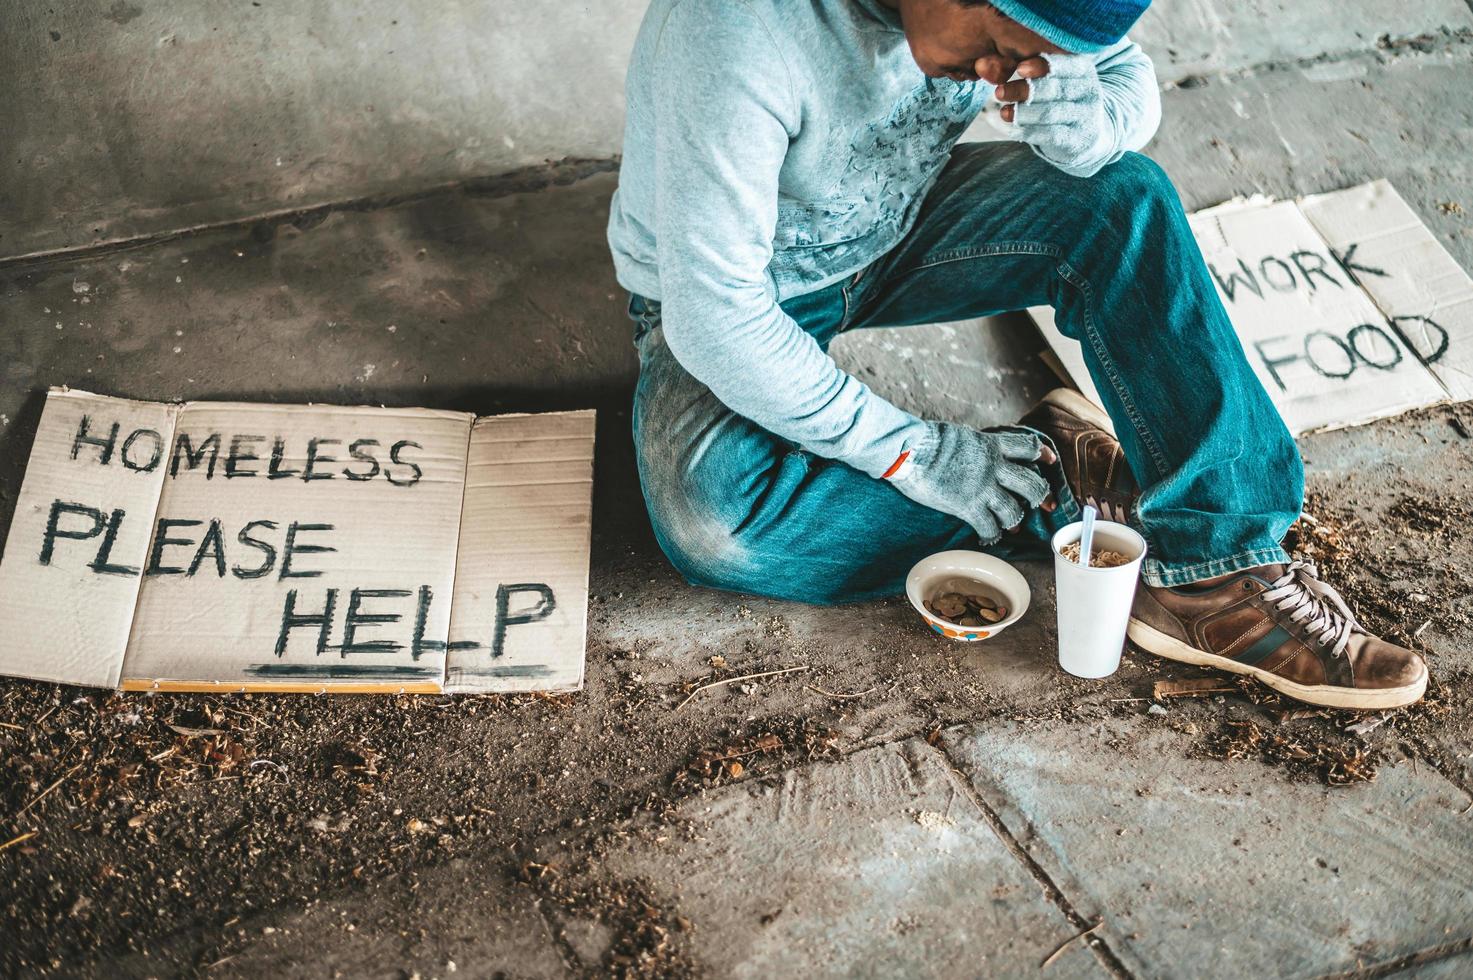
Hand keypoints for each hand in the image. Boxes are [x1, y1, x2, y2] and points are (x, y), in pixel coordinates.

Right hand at [887, 421, 1056, 543]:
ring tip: (1012, 526)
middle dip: (1043, 496)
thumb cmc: (927, 439)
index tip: (1049, 460)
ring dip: (1015, 520)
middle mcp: (993, 467)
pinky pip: (989, 526)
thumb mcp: (962, 435)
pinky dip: (991, 535)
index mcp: (992, 445)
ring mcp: (982, 488)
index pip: (1028, 447)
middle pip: (1031, 483)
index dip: (1042, 454)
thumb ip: (977, 445)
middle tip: (1048, 505)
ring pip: (1013, 510)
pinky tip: (988, 537)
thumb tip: (978, 448)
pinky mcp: (967, 507)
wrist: (910, 451)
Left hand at [989, 53, 1111, 172]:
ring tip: (1003, 112)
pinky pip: (1050, 135)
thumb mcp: (1050, 79)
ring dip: (1023, 113)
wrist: (1085, 135)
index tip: (1019, 68)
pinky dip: (1029, 131)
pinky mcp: (1078, 140)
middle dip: (1025, 90)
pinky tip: (1012, 129)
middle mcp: (1089, 91)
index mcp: (1083, 69)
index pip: (1066, 64)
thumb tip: (983, 65)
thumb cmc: (1058, 99)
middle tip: (999, 92)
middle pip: (1055, 89)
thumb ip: (1023, 69)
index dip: (1043, 66)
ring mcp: (1085, 116)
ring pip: (1051, 113)